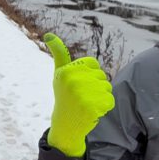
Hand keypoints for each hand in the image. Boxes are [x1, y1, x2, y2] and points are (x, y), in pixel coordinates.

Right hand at [44, 33, 114, 157]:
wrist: (65, 125)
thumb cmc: (64, 96)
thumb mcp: (59, 74)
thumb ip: (59, 54)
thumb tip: (49, 35)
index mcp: (66, 70)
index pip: (94, 65)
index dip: (90, 76)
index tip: (78, 85)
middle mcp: (73, 80)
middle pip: (102, 76)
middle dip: (96, 87)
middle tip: (82, 97)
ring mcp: (82, 94)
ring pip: (107, 88)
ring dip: (101, 97)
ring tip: (86, 104)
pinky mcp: (92, 107)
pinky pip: (110, 100)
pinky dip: (105, 107)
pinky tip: (92, 112)